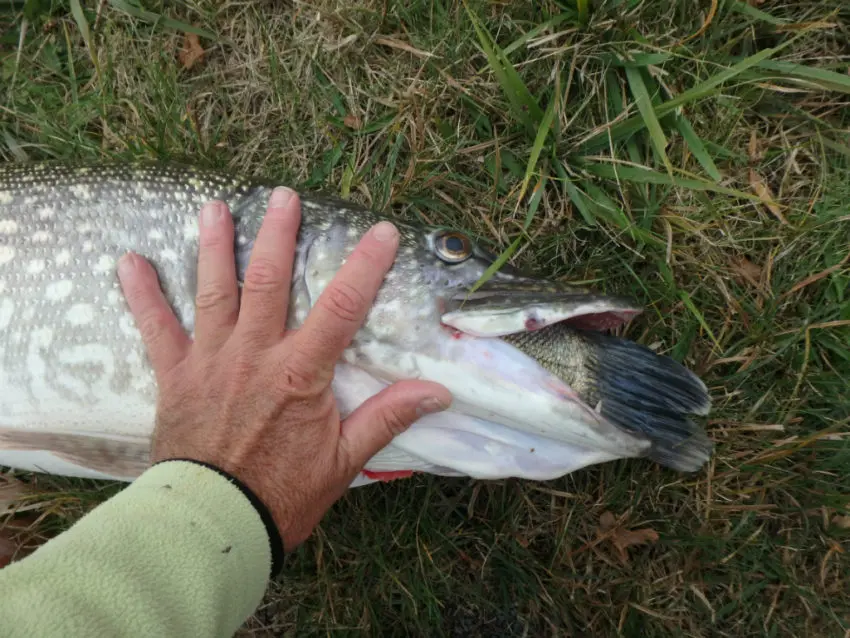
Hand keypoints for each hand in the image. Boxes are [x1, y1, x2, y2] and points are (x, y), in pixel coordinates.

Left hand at [116, 187, 451, 550]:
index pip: (341, 306)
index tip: (382, 230)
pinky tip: (129, 261)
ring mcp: (211, 361)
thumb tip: (438, 392)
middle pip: (268, 280)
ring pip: (214, 291)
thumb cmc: (284, 494)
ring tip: (213, 206)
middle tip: (283, 195)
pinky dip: (143, 295)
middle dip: (277, 234)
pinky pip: (156, 329)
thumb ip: (388, 418)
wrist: (214, 524)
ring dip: (214, 246)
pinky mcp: (176, 376)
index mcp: (300, 373)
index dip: (364, 265)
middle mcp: (255, 354)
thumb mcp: (345, 461)